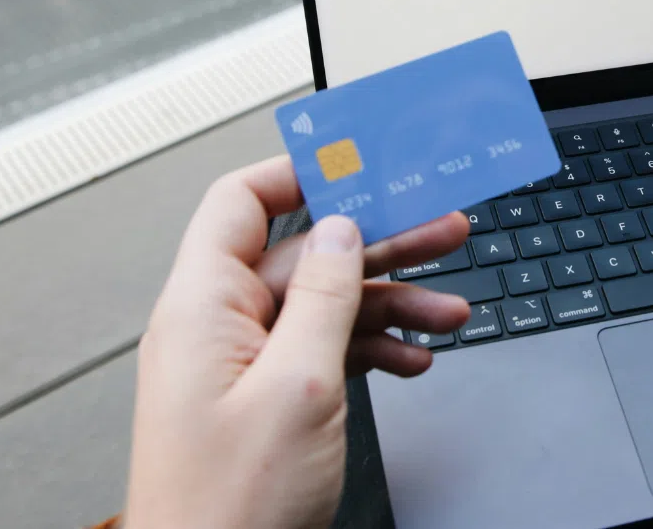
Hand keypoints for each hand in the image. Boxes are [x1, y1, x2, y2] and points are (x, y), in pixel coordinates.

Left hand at [124, 156, 470, 528]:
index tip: (363, 158)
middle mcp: (215, 329)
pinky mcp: (264, 403)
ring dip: (390, 304)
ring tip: (450, 308)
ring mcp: (241, 368)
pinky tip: (413, 359)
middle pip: (306, 256)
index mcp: (202, 308)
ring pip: (325, 307)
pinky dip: (372, 350)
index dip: (302, 172)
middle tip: (444, 226)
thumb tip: (341, 229)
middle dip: (380, 242)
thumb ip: (324, 299)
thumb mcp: (297, 386)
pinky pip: (323, 353)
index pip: (243, 203)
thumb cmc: (227, 511)